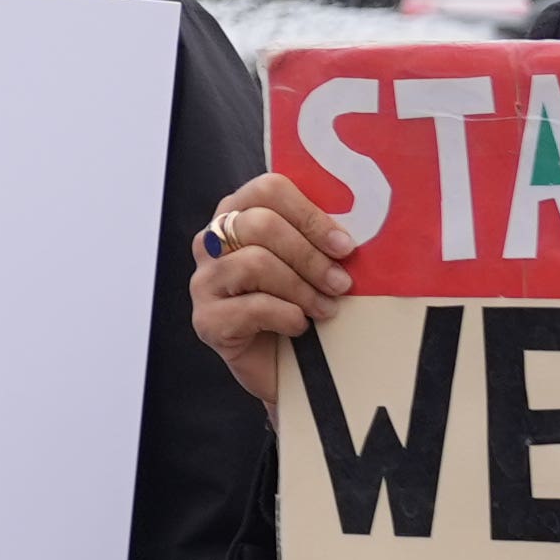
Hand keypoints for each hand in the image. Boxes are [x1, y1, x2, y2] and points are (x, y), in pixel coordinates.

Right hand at [190, 173, 358, 410]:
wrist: (290, 370)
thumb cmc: (303, 307)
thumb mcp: (314, 265)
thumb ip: (321, 239)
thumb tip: (354, 229)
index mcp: (239, 214)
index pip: (267, 189)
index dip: (309, 214)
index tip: (344, 245)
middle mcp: (212, 242)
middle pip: (259, 224)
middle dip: (309, 255)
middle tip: (341, 283)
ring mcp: (204, 281)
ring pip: (255, 263)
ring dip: (302, 289)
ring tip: (326, 309)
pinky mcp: (206, 320)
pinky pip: (252, 307)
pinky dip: (287, 316)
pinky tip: (300, 327)